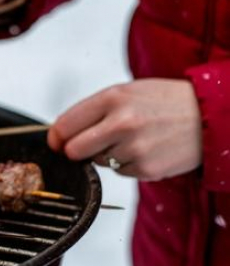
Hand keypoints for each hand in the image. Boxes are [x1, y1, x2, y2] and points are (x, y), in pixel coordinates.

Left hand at [48, 79, 201, 179]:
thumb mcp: (125, 92)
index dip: (56, 137)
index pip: (64, 125)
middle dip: (74, 150)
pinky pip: (119, 172)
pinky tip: (145, 149)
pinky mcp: (146, 169)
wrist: (208, 116)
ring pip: (97, 162)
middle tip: (86, 145)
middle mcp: (121, 123)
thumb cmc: (163, 102)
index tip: (56, 141)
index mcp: (111, 98)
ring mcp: (135, 149)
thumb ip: (92, 110)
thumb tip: (61, 134)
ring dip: (106, 155)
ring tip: (131, 139)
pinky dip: (126, 164)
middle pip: (73, 150)